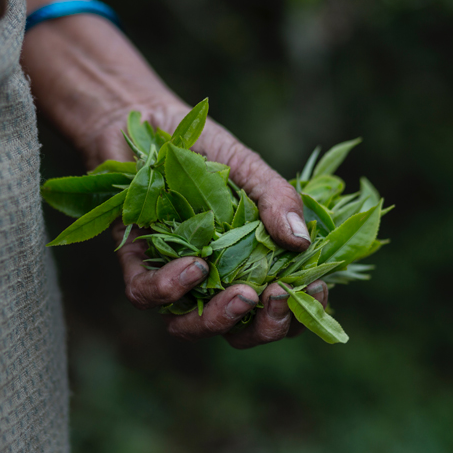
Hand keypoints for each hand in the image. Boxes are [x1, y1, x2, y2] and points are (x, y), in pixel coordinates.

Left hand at [110, 102, 329, 348]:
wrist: (146, 121)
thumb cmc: (203, 147)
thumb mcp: (248, 168)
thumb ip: (276, 200)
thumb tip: (301, 242)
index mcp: (248, 262)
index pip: (280, 308)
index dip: (300, 313)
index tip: (317, 289)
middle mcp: (211, 279)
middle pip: (241, 331)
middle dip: (265, 328)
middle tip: (275, 298)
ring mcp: (172, 276)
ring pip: (192, 326)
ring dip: (220, 320)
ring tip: (241, 294)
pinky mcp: (135, 264)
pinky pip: (148, 295)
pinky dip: (172, 288)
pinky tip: (194, 266)